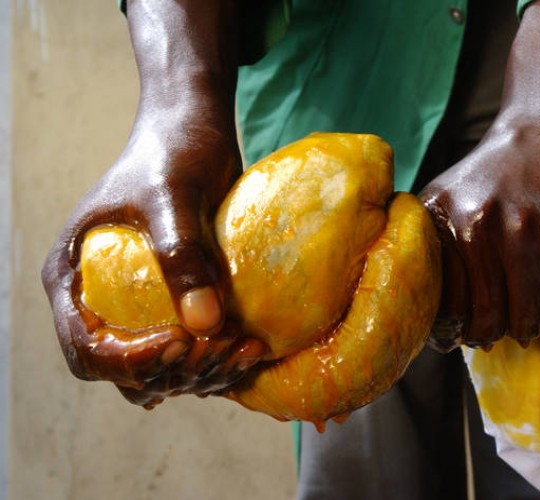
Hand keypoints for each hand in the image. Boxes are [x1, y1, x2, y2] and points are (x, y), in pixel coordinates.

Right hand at [41, 0, 263, 406]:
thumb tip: (203, 325)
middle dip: (174, 373)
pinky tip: (249, 348)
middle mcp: (97, 301)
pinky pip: (188, 351)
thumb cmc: (173, 152)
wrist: (195, 131)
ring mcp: (135, 305)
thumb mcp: (172, 195)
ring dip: (202, 372)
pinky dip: (216, 358)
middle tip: (222, 348)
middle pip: (125, 373)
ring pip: (160, 370)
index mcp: (72, 279)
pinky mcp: (171, 302)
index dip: (131, 363)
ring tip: (244, 349)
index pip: (87, 352)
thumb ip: (181, 254)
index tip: (181, 342)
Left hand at [421, 0, 539, 350]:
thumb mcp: (437, 199)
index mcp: (451, 226)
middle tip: (485, 335)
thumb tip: (410, 302)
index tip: (452, 338)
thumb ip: (421, 243)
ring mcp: (534, 236)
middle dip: (485, 336)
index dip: (450, 332)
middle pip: (490, 320)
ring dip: (523, 328)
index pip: (448, 306)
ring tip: (518, 324)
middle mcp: (489, 232)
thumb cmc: (482, 177)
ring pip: (530, 316)